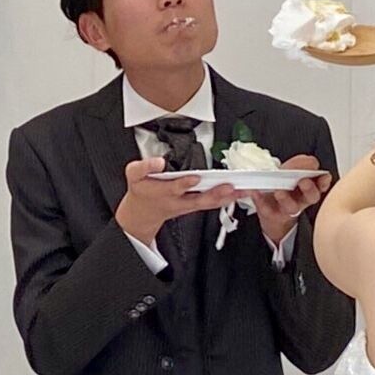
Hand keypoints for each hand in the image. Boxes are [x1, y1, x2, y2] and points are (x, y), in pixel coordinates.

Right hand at [115, 155, 240, 244]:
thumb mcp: (133, 175)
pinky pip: (212, 204)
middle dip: (215, 193)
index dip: (185, 183)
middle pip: (199, 199)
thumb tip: (159, 161)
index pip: (176, 188)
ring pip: (209, 203)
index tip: (195, 177)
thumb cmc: (141, 191)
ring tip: (242, 190)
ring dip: (226, 197)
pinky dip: (226, 199)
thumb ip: (144, 166)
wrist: (142, 213)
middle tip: (229, 187)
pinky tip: (238, 194)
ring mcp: (188, 205)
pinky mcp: (194, 206)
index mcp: (164, 192)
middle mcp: (178, 201)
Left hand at [251, 154, 331, 243]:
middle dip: (309, 189)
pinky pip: (266, 209)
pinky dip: (260, 200)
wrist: (271, 211)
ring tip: (278, 191)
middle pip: (311, 197)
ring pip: (292, 207)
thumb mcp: (292, 172)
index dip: (323, 180)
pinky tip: (255, 192)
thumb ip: (300, 164)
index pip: (321, 184)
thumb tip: (307, 160)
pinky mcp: (272, 214)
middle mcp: (301, 199)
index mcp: (309, 188)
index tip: (322, 175)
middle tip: (303, 181)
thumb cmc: (283, 187)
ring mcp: (287, 208)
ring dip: (286, 198)